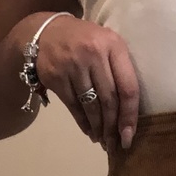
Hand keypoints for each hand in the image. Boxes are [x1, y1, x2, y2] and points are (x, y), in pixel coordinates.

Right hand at [27, 14, 138, 150]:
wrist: (45, 31)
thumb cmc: (88, 44)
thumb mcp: (109, 48)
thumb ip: (122, 74)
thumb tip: (129, 119)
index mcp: (113, 45)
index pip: (128, 88)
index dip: (130, 116)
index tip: (129, 136)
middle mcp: (93, 53)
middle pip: (109, 101)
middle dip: (113, 128)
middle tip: (114, 144)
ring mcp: (71, 64)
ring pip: (90, 106)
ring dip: (98, 128)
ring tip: (103, 141)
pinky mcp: (54, 75)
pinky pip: (73, 106)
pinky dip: (82, 122)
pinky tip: (89, 131)